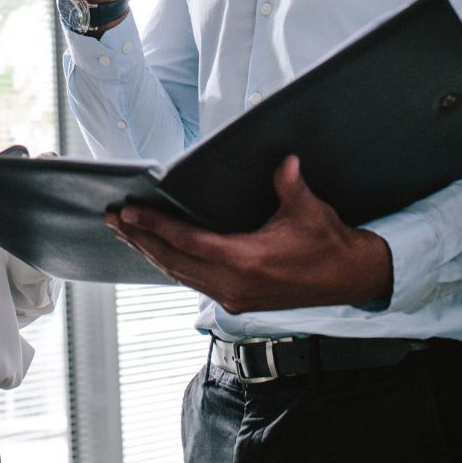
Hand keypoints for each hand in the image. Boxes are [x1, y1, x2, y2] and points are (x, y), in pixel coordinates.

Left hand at [105, 155, 392, 312]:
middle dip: (139, 238)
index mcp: (246, 262)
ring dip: (149, 251)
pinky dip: (170, 263)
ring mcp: (233, 297)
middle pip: (172, 260)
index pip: (186, 242)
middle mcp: (233, 285)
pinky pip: (192, 280)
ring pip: (178, 273)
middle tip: (111, 218)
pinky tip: (155, 250)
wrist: (350, 278)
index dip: (154, 225)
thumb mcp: (310, 210)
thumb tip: (285, 161)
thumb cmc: (328, 243)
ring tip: (124, 231)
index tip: (127, 211)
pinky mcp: (237, 300)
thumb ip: (291, 185)